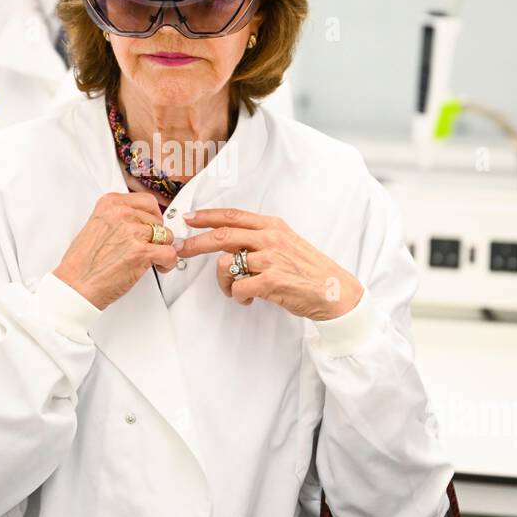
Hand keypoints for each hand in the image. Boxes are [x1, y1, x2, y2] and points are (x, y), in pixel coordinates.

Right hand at [54, 191, 178, 310]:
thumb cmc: (83, 262)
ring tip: (152, 258)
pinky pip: (169, 253)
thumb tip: (140, 221)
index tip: (150, 227)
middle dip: (156, 235)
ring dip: (162, 249)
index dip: (152, 217)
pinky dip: (168, 262)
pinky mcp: (141, 252)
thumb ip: (119, 219)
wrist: (76, 285)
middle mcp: (122, 214)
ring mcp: (132, 232)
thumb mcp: (97, 225)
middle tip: (148, 247)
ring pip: (167, 236)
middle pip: (158, 220)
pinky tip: (159, 266)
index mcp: (110, 203)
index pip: (147, 201)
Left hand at [176, 208, 363, 319]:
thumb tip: (229, 243)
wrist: (334, 291)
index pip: (232, 216)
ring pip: (225, 266)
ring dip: (223, 283)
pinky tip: (249, 300)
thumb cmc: (308, 270)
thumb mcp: (286, 243)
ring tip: (234, 291)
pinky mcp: (271, 281)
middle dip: (195, 243)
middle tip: (181, 251)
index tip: (189, 218)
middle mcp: (270, 238)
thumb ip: (260, 239)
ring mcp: (271, 259)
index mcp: (272, 226)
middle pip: (222, 236)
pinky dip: (238, 297)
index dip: (207, 216)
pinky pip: (238, 288)